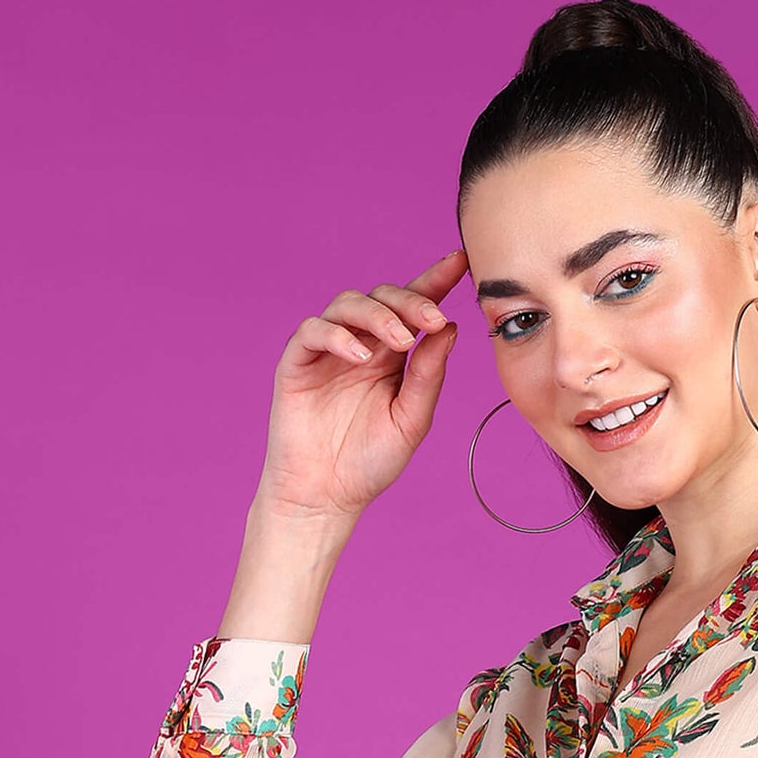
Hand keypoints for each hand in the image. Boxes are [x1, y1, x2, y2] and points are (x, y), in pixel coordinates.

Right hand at [254, 248, 469, 521]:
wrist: (327, 496)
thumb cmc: (370, 462)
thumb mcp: (412, 419)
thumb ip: (429, 375)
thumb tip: (449, 328)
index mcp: (391, 356)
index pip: (413, 309)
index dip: (435, 280)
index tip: (461, 261)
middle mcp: (360, 345)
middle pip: (382, 297)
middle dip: (410, 301)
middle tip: (432, 318)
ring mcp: (327, 351)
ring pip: (348, 305)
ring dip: (378, 315)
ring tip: (400, 340)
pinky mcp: (297, 362)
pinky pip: (313, 332)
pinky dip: (338, 336)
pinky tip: (361, 355)